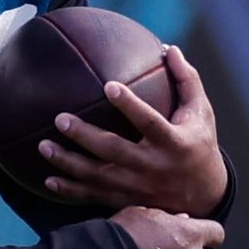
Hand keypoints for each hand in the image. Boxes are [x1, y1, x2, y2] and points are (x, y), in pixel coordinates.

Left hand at [37, 45, 228, 215]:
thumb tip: (169, 48)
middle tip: (60, 119)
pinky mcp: (127, 200)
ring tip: (43, 146)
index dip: (130, 105)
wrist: (206, 195)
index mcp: (174, 143)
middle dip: (85, 137)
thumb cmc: (199, 143)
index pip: (150, 122)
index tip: (108, 85)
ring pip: (99, 176)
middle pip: (114, 151)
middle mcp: (154, 167)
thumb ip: (187, 81)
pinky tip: (49, 180)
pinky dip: (71, 190)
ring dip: (68, 163)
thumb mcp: (202, 113)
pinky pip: (95, 196)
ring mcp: (138, 187)